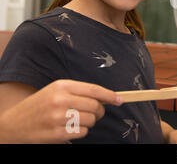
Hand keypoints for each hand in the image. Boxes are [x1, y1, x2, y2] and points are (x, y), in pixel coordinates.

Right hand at [0, 80, 121, 142]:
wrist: (13, 124)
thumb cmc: (39, 106)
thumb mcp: (55, 91)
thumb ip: (78, 92)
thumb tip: (105, 97)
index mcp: (62, 86)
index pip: (94, 90)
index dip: (110, 95)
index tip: (120, 100)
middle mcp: (60, 100)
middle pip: (95, 106)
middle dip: (99, 111)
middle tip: (95, 113)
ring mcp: (58, 117)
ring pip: (90, 120)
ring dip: (89, 122)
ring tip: (75, 120)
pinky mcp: (57, 133)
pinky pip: (82, 133)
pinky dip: (80, 132)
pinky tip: (68, 129)